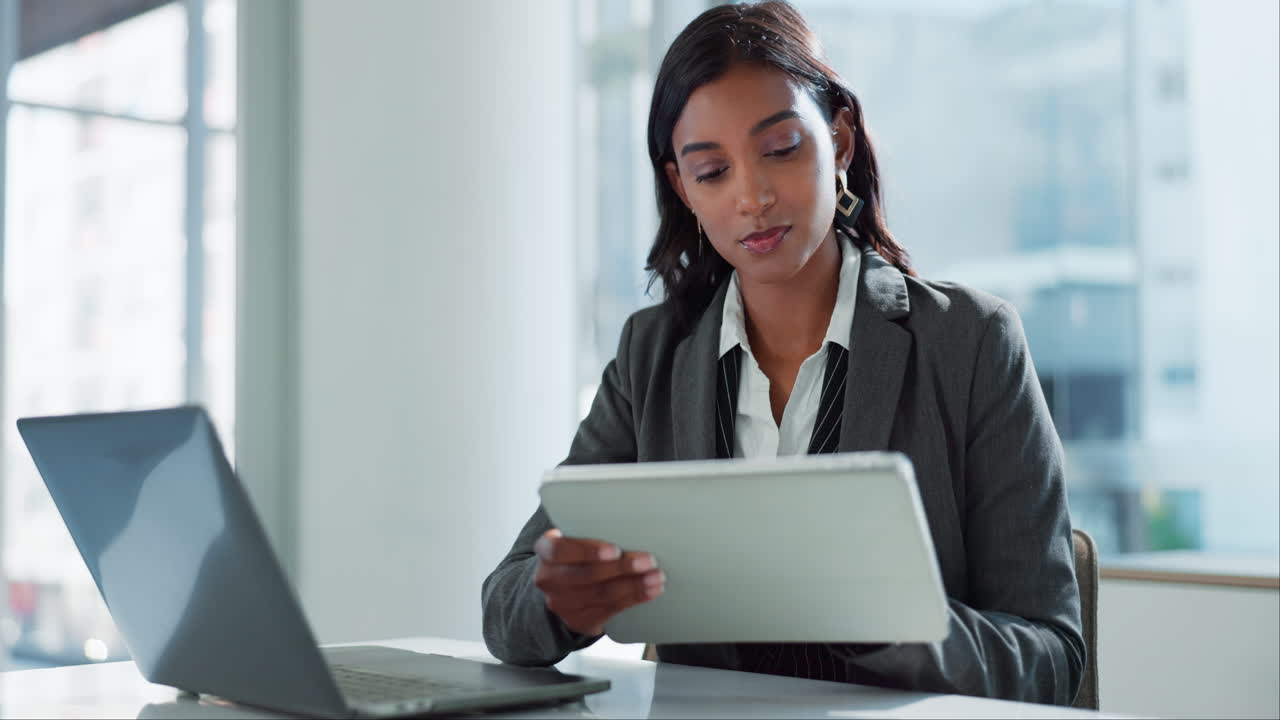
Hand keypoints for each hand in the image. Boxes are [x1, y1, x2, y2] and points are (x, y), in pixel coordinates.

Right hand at [533, 528, 664, 636]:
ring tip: (656, 577)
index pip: (560, 550)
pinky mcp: (577, 620)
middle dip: (622, 568)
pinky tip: (650, 591)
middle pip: (587, 575)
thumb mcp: (576, 534)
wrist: (562, 583)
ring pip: (602, 594)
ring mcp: (561, 603)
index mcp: (545, 549)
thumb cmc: (576, 551)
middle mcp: (548, 578)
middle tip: (649, 561)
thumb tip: (633, 518)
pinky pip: (609, 610)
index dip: (588, 551)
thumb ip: (592, 528)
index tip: (615, 550)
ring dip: (634, 586)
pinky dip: (633, 599)